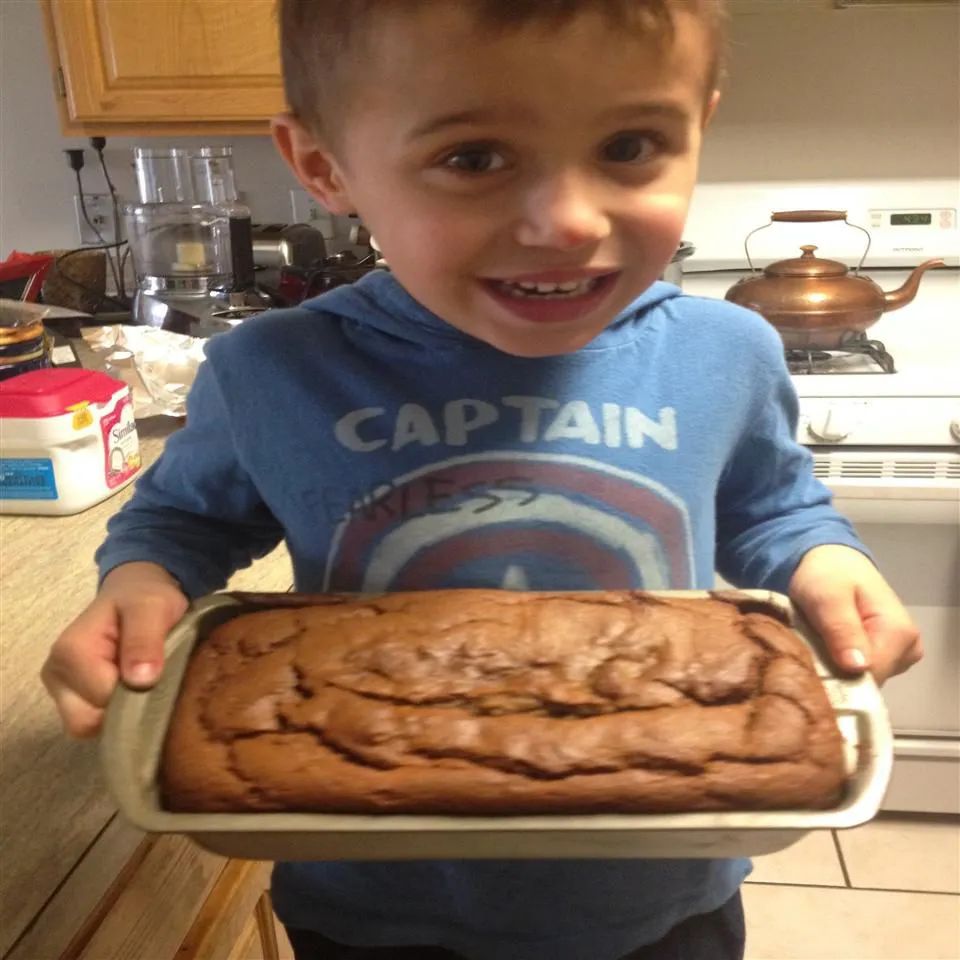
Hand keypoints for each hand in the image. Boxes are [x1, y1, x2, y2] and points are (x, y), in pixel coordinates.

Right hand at [41, 562, 187, 737]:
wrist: (135, 593)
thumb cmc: (144, 597)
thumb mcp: (152, 607)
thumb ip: (144, 640)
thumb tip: (140, 680)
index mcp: (71, 652)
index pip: (103, 700)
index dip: (137, 694)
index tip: (160, 675)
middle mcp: (56, 674)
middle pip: (87, 721)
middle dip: (124, 708)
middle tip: (152, 680)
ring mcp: (60, 689)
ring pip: (88, 726)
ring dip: (120, 712)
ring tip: (141, 681)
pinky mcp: (70, 697)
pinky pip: (91, 722)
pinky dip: (113, 713)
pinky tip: (132, 689)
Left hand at [788, 544, 921, 684]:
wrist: (829, 560)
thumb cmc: (827, 574)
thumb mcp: (828, 597)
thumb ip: (842, 630)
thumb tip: (857, 668)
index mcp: (900, 634)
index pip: (870, 678)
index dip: (837, 677)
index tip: (809, 666)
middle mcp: (907, 650)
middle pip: (866, 683)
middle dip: (834, 672)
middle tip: (806, 650)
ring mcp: (896, 655)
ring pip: (860, 680)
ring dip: (833, 668)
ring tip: (813, 645)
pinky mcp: (883, 656)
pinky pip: (858, 673)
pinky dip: (836, 665)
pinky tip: (821, 649)